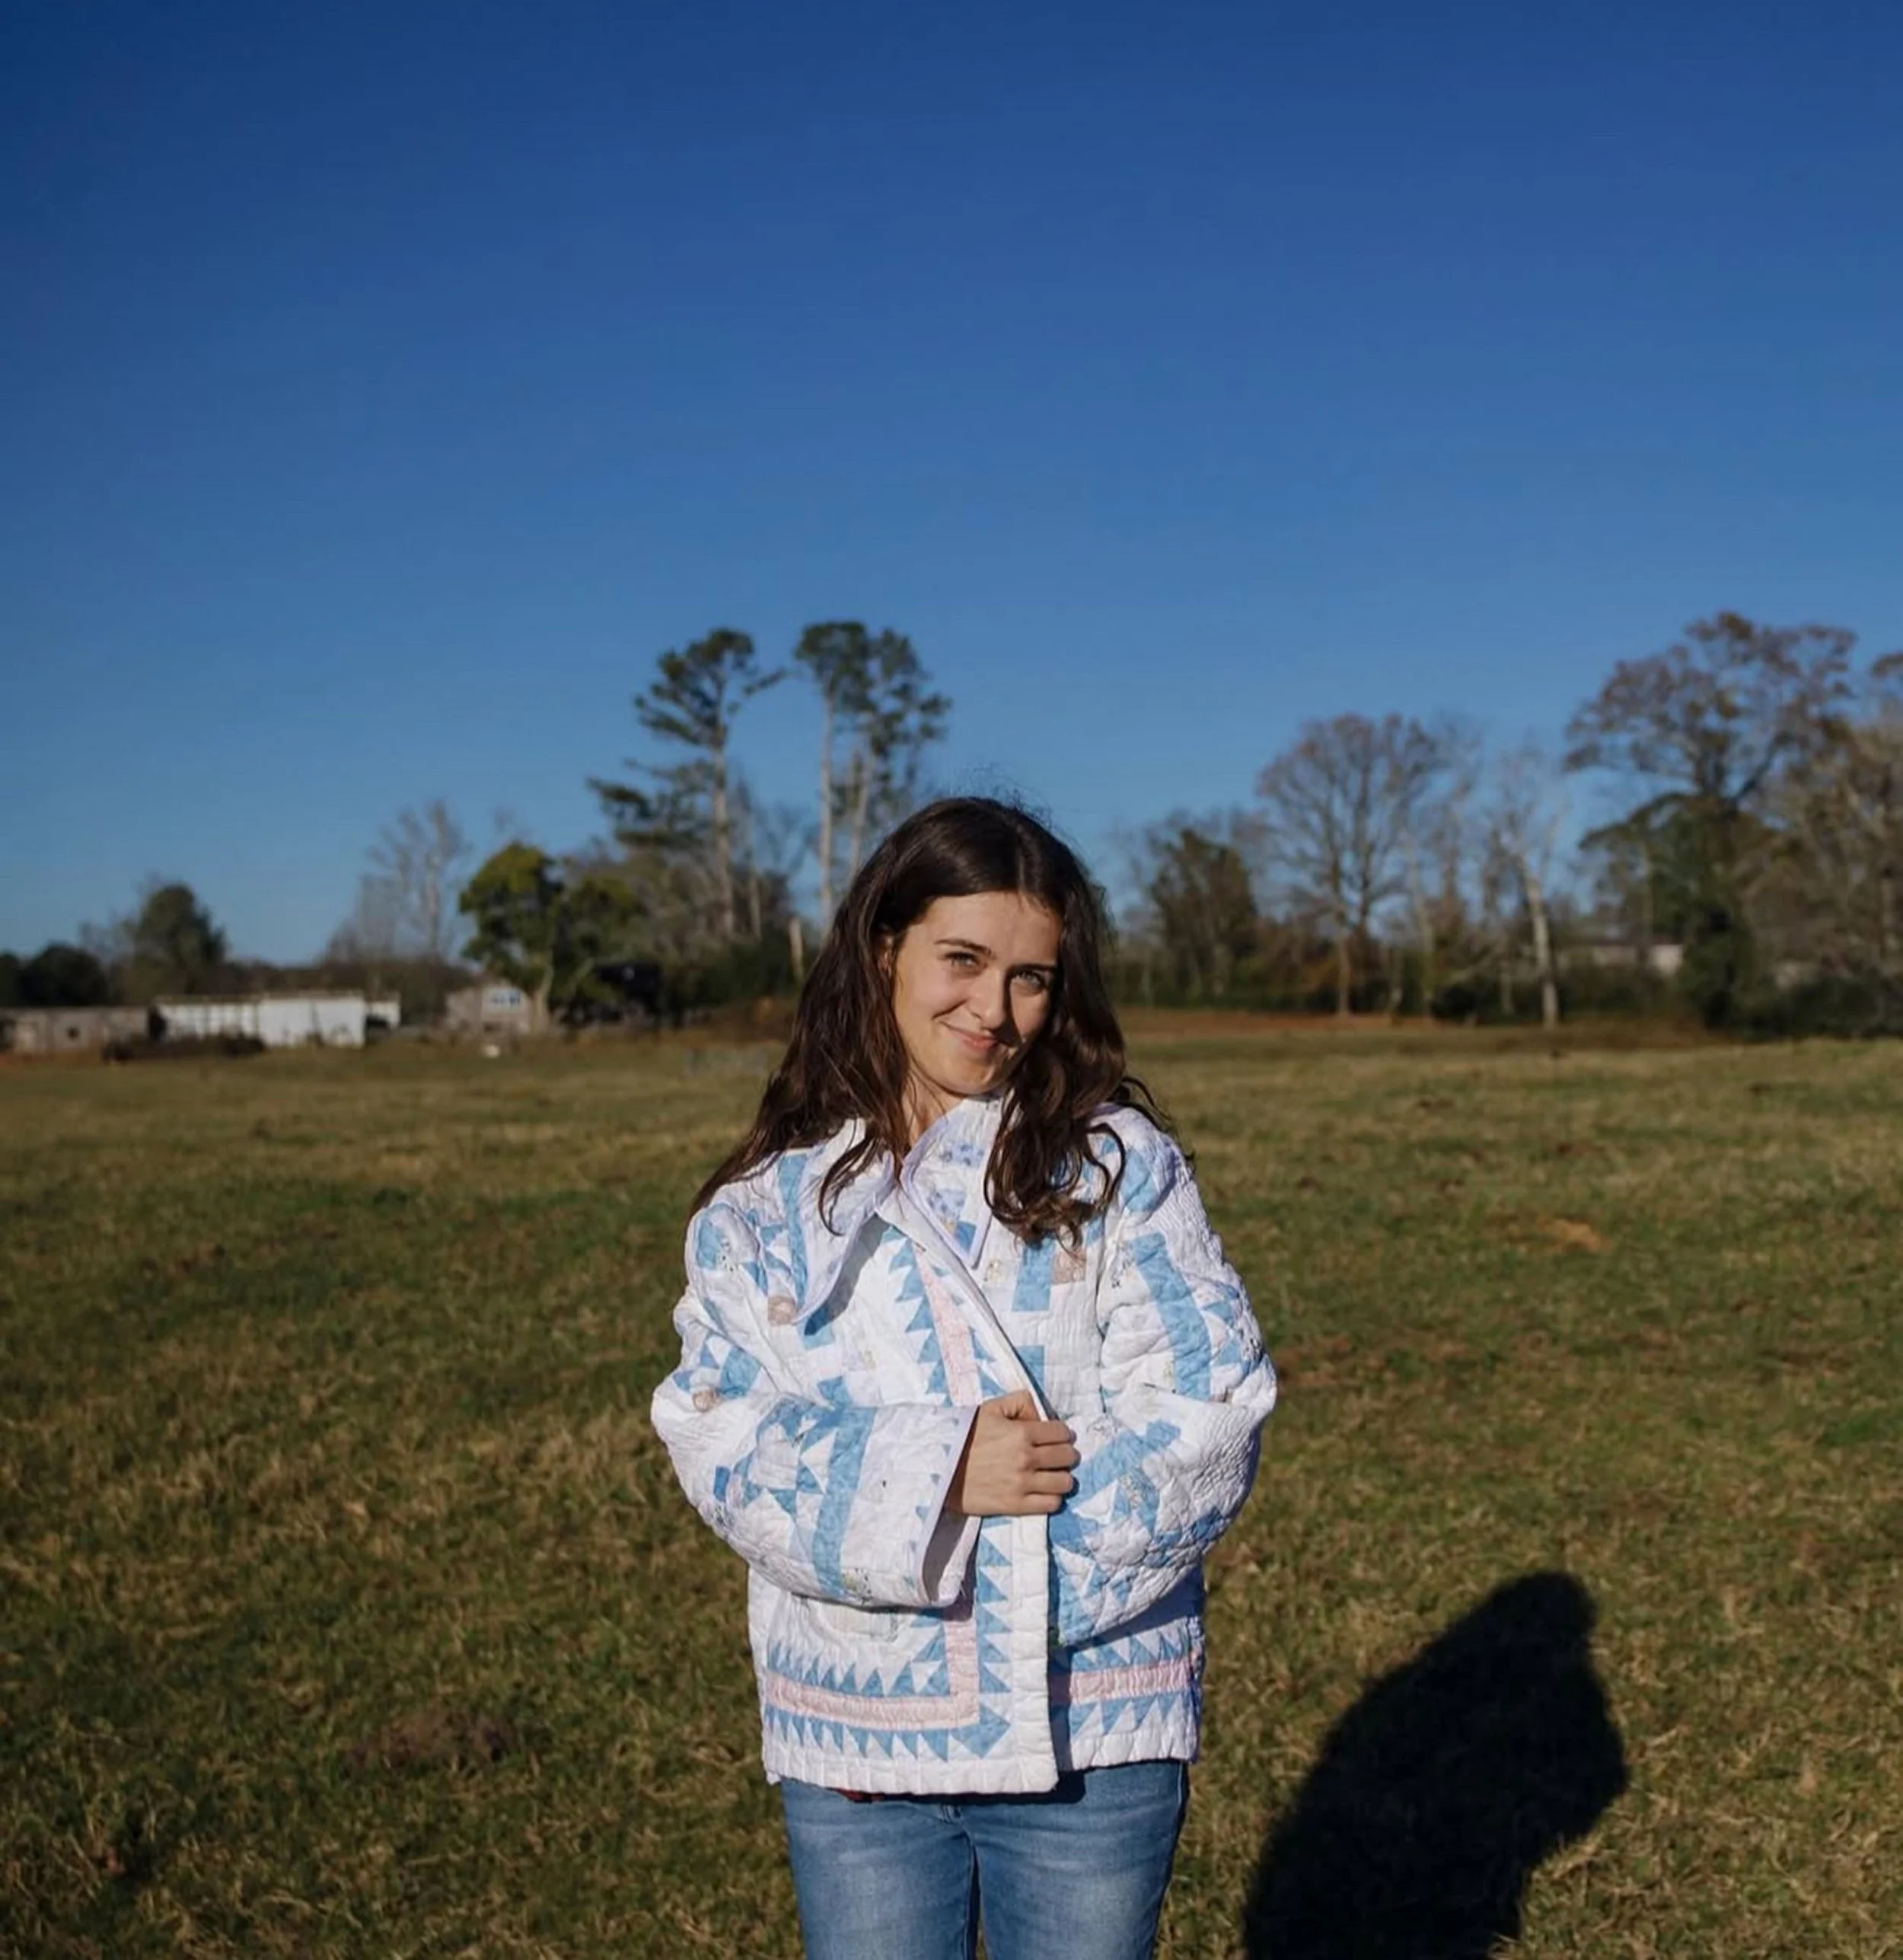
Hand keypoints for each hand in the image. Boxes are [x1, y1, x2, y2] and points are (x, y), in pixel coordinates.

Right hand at [945, 1391, 1078, 1516]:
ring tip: (1053, 1474)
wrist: (940, 1470)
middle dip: (1066, 1454)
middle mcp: (1025, 1458)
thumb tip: (1041, 1415)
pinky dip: (1053, 1497)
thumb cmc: (965, 1437)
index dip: (1063, 1434)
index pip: (1062, 1433)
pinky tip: (1044, 1491)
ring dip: (1062, 1477)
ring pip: (1065, 1482)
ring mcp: (1022, 1484)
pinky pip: (1052, 1504)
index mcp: (1021, 1432)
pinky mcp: (1016, 1506)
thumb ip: (1020, 1402)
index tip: (1058, 1437)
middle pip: (1068, 1456)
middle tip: (1058, 1455)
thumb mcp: (990, 1409)